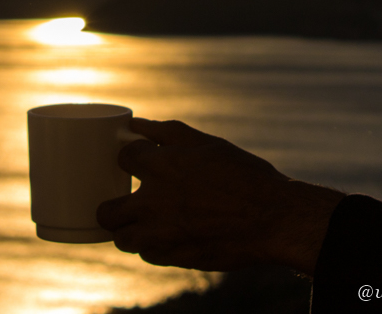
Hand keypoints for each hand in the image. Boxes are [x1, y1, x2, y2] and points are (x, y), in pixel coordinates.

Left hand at [95, 118, 343, 274]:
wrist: (274, 219)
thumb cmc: (244, 176)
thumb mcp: (206, 143)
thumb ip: (166, 132)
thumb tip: (135, 124)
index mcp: (161, 166)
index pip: (122, 158)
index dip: (128, 158)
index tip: (134, 162)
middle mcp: (154, 202)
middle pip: (107, 211)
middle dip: (112, 205)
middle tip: (124, 201)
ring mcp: (162, 234)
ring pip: (122, 238)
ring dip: (128, 229)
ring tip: (143, 221)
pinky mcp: (175, 257)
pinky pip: (148, 255)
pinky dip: (152, 246)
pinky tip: (165, 235)